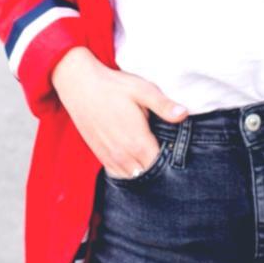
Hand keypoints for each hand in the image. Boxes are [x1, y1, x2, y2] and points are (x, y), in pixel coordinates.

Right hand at [50, 46, 186, 177]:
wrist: (79, 84)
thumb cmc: (113, 85)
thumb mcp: (142, 89)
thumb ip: (164, 105)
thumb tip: (184, 114)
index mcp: (138, 141)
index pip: (162, 166)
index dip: (173, 164)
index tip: (181, 155)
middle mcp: (124, 154)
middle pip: (149, 176)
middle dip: (161, 170)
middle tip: (170, 158)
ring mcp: (110, 157)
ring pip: (134, 178)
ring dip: (145, 172)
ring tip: (153, 159)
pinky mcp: (101, 155)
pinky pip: (119, 174)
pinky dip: (130, 172)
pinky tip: (137, 161)